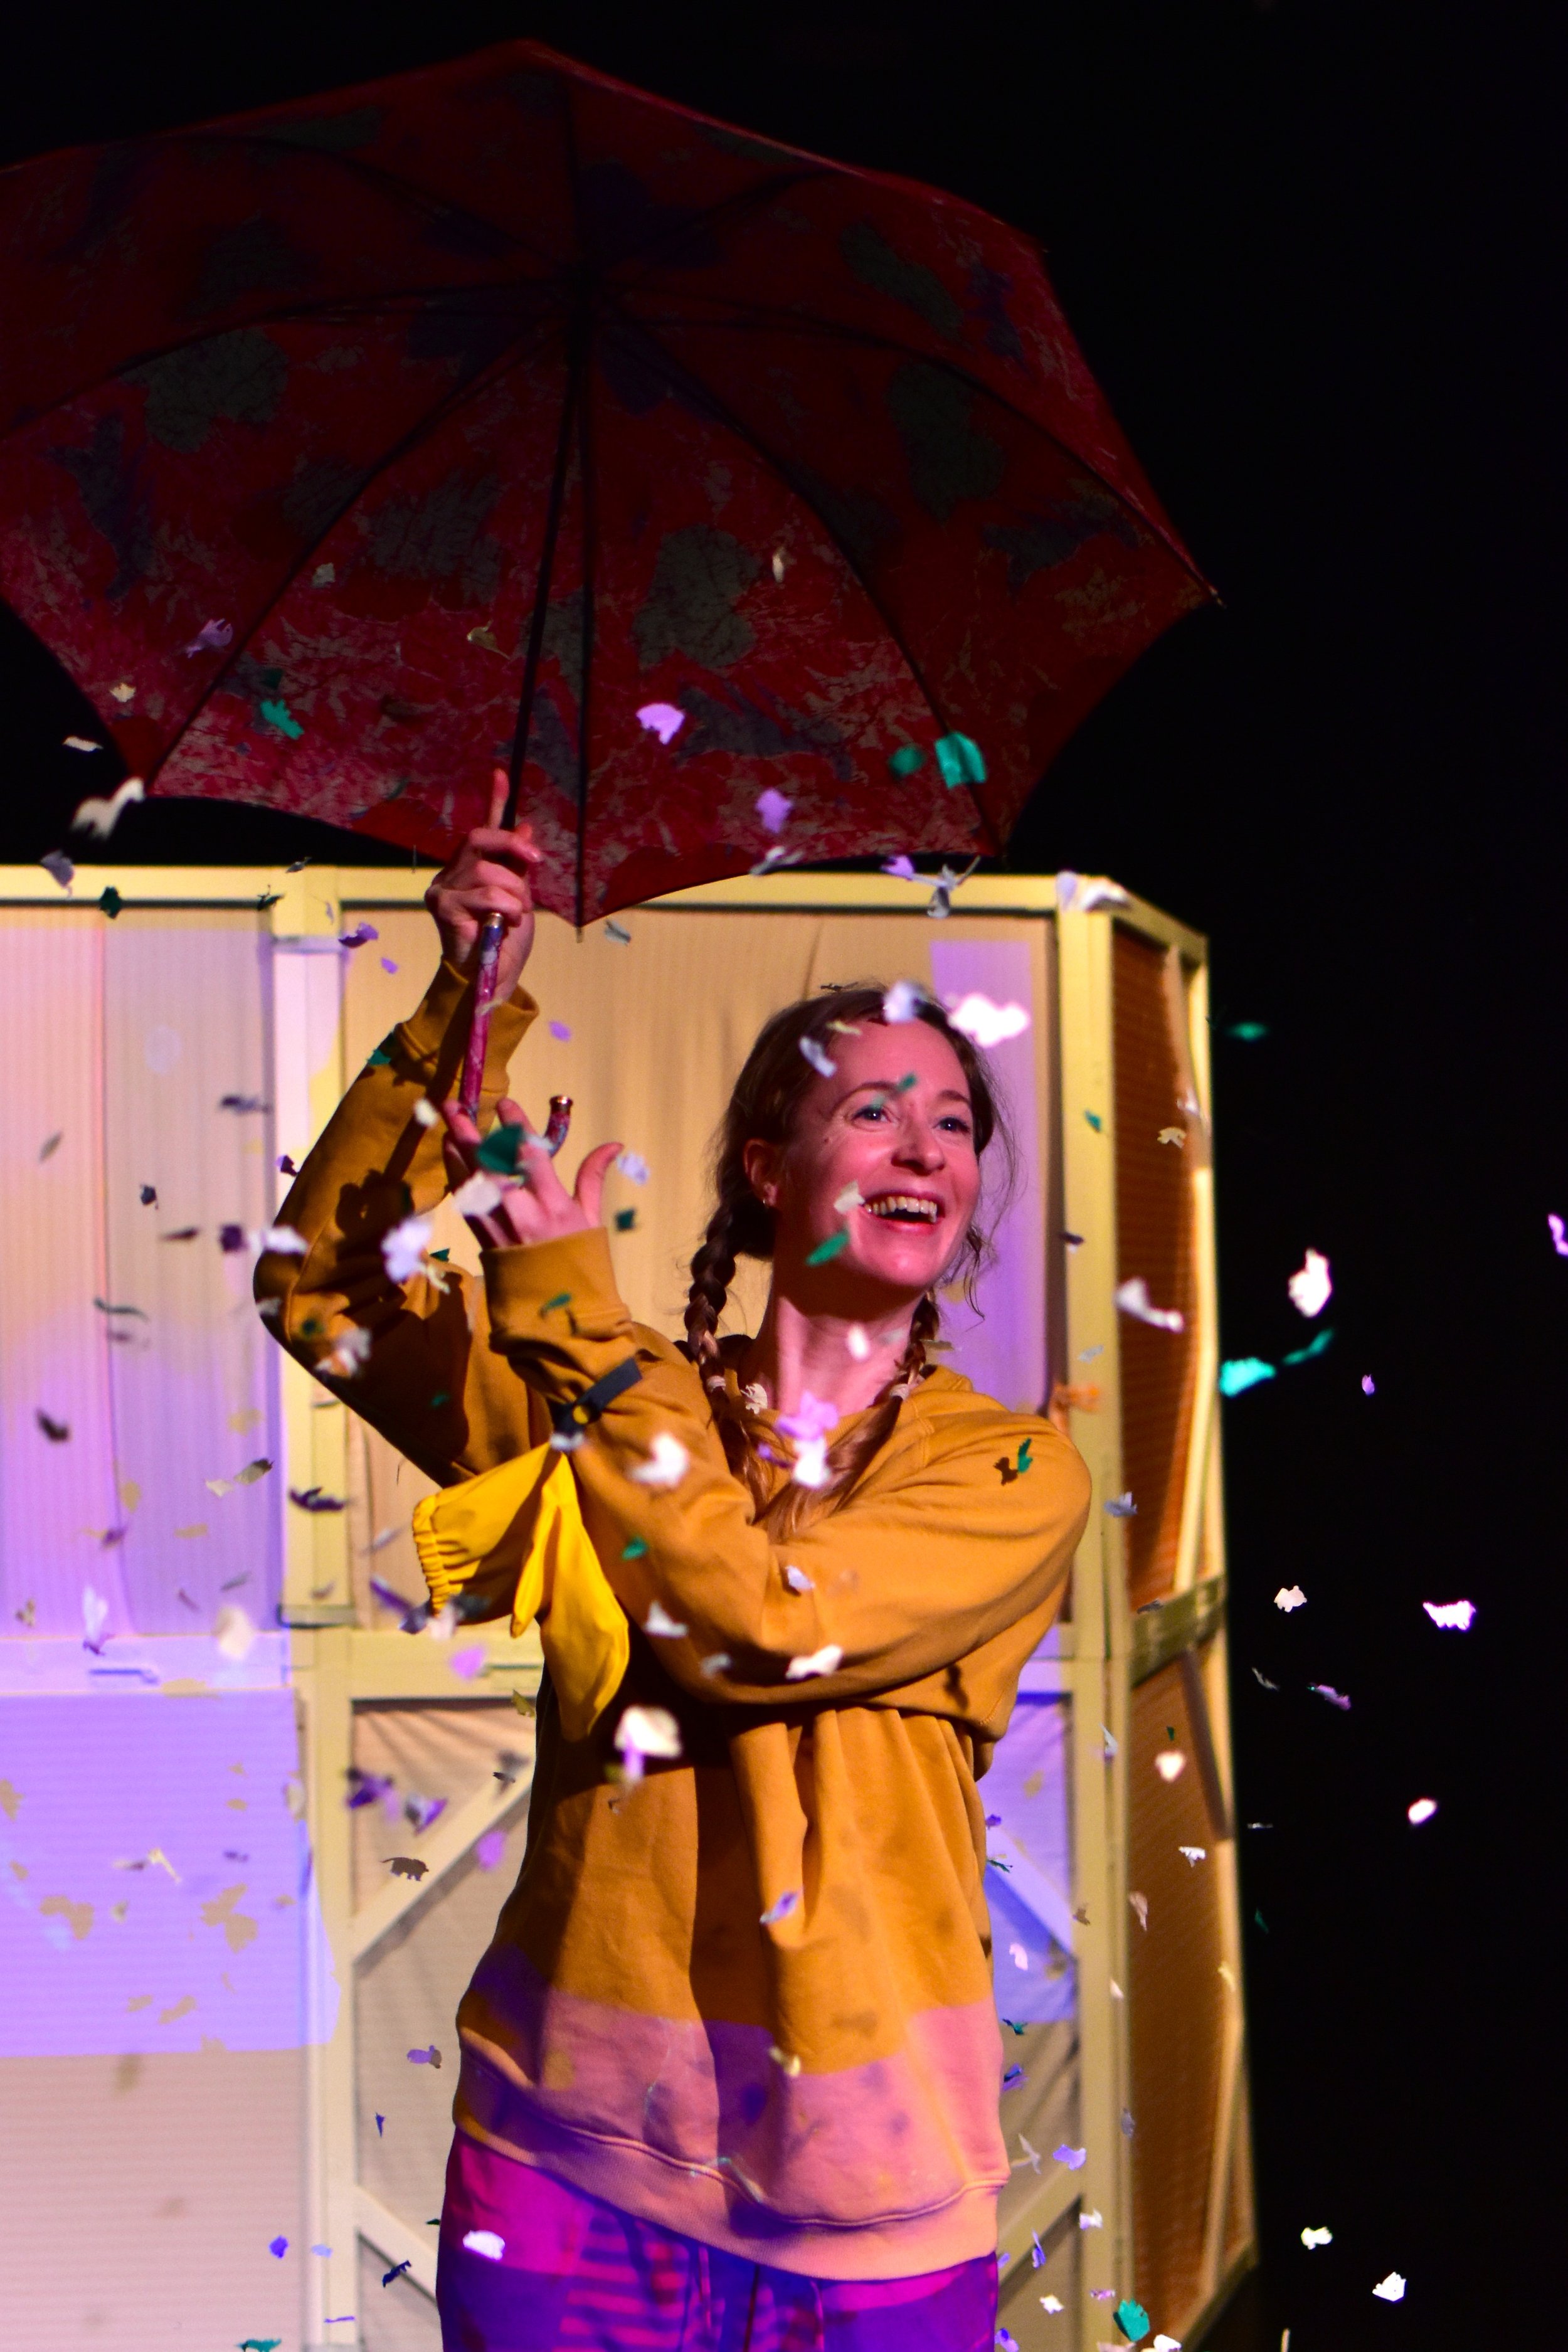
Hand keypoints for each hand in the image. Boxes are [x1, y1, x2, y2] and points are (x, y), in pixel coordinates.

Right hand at [424, 770, 540, 1000]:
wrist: (491, 980)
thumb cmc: (504, 943)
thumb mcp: (520, 897)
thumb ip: (517, 865)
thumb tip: (525, 826)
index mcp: (469, 869)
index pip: (482, 829)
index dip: (493, 801)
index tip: (501, 773)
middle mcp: (450, 874)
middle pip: (480, 838)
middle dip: (512, 846)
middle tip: (535, 860)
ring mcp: (443, 889)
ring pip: (488, 870)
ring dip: (514, 892)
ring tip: (517, 915)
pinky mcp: (442, 906)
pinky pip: (485, 893)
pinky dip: (506, 906)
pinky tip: (506, 923)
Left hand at [440, 1095, 621, 1252]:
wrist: (552, 1302)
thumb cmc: (576, 1256)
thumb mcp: (590, 1216)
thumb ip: (592, 1176)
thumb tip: (614, 1144)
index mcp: (549, 1202)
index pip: (527, 1153)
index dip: (514, 1125)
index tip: (505, 1104)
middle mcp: (517, 1208)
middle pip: (485, 1160)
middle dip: (467, 1129)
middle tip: (455, 1105)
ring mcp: (493, 1220)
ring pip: (466, 1175)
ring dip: (455, 1147)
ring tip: (448, 1124)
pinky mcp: (478, 1231)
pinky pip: (462, 1195)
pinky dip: (455, 1171)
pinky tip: (452, 1155)